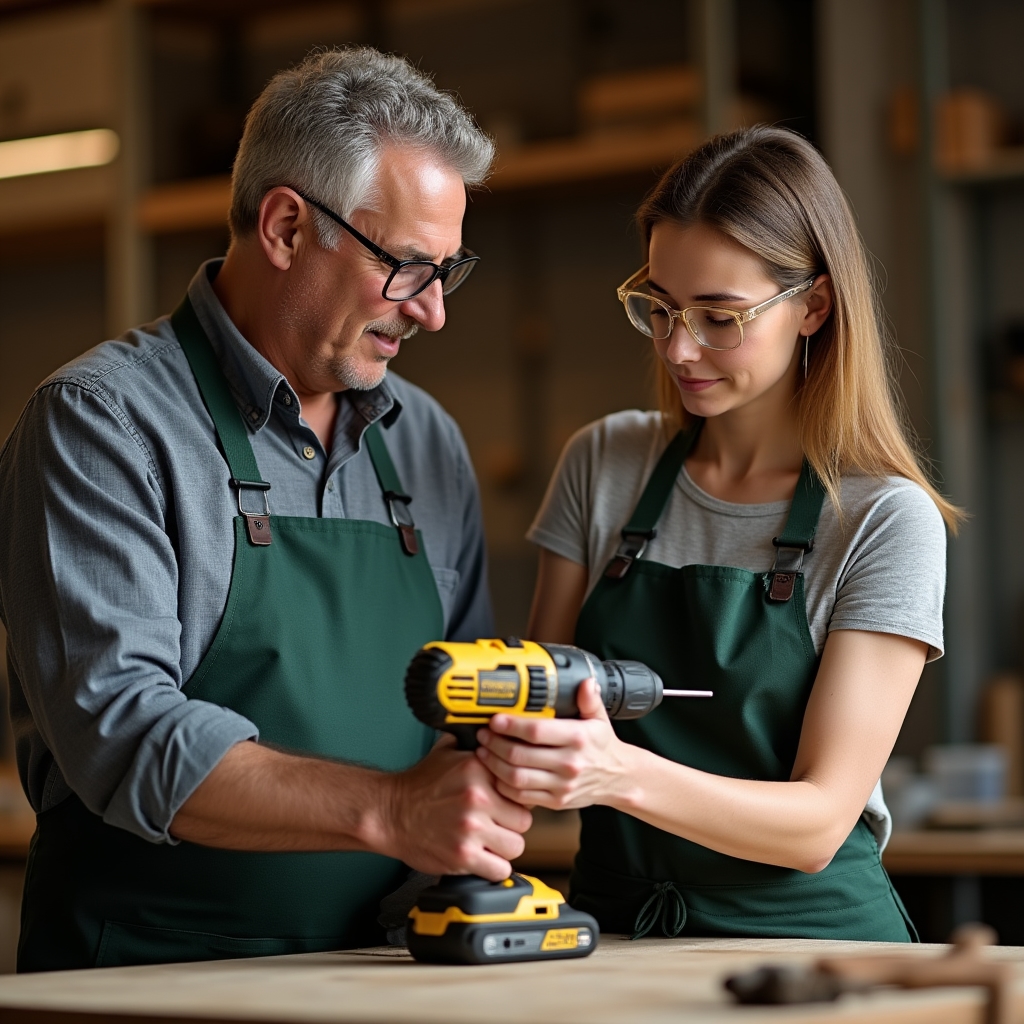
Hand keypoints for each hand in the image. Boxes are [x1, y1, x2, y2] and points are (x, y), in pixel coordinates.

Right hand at [381, 735, 532, 880]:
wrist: (389, 812)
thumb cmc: (417, 786)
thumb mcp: (446, 752)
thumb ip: (473, 745)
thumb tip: (494, 738)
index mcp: (478, 769)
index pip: (520, 787)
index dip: (516, 797)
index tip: (507, 803)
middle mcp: (477, 797)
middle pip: (524, 819)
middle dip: (512, 824)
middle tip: (498, 825)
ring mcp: (471, 828)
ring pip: (516, 845)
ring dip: (504, 848)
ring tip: (490, 843)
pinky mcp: (463, 856)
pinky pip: (499, 869)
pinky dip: (494, 868)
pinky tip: (483, 859)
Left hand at [475, 678, 636, 810]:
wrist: (618, 778)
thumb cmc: (602, 745)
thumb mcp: (600, 719)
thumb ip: (589, 699)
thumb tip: (585, 682)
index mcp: (578, 738)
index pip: (537, 732)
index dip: (511, 725)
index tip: (495, 719)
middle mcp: (569, 763)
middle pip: (521, 755)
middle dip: (495, 743)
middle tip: (483, 733)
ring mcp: (561, 785)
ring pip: (517, 778)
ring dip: (494, 764)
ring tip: (483, 751)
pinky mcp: (555, 802)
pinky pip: (521, 796)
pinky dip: (502, 785)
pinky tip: (494, 772)